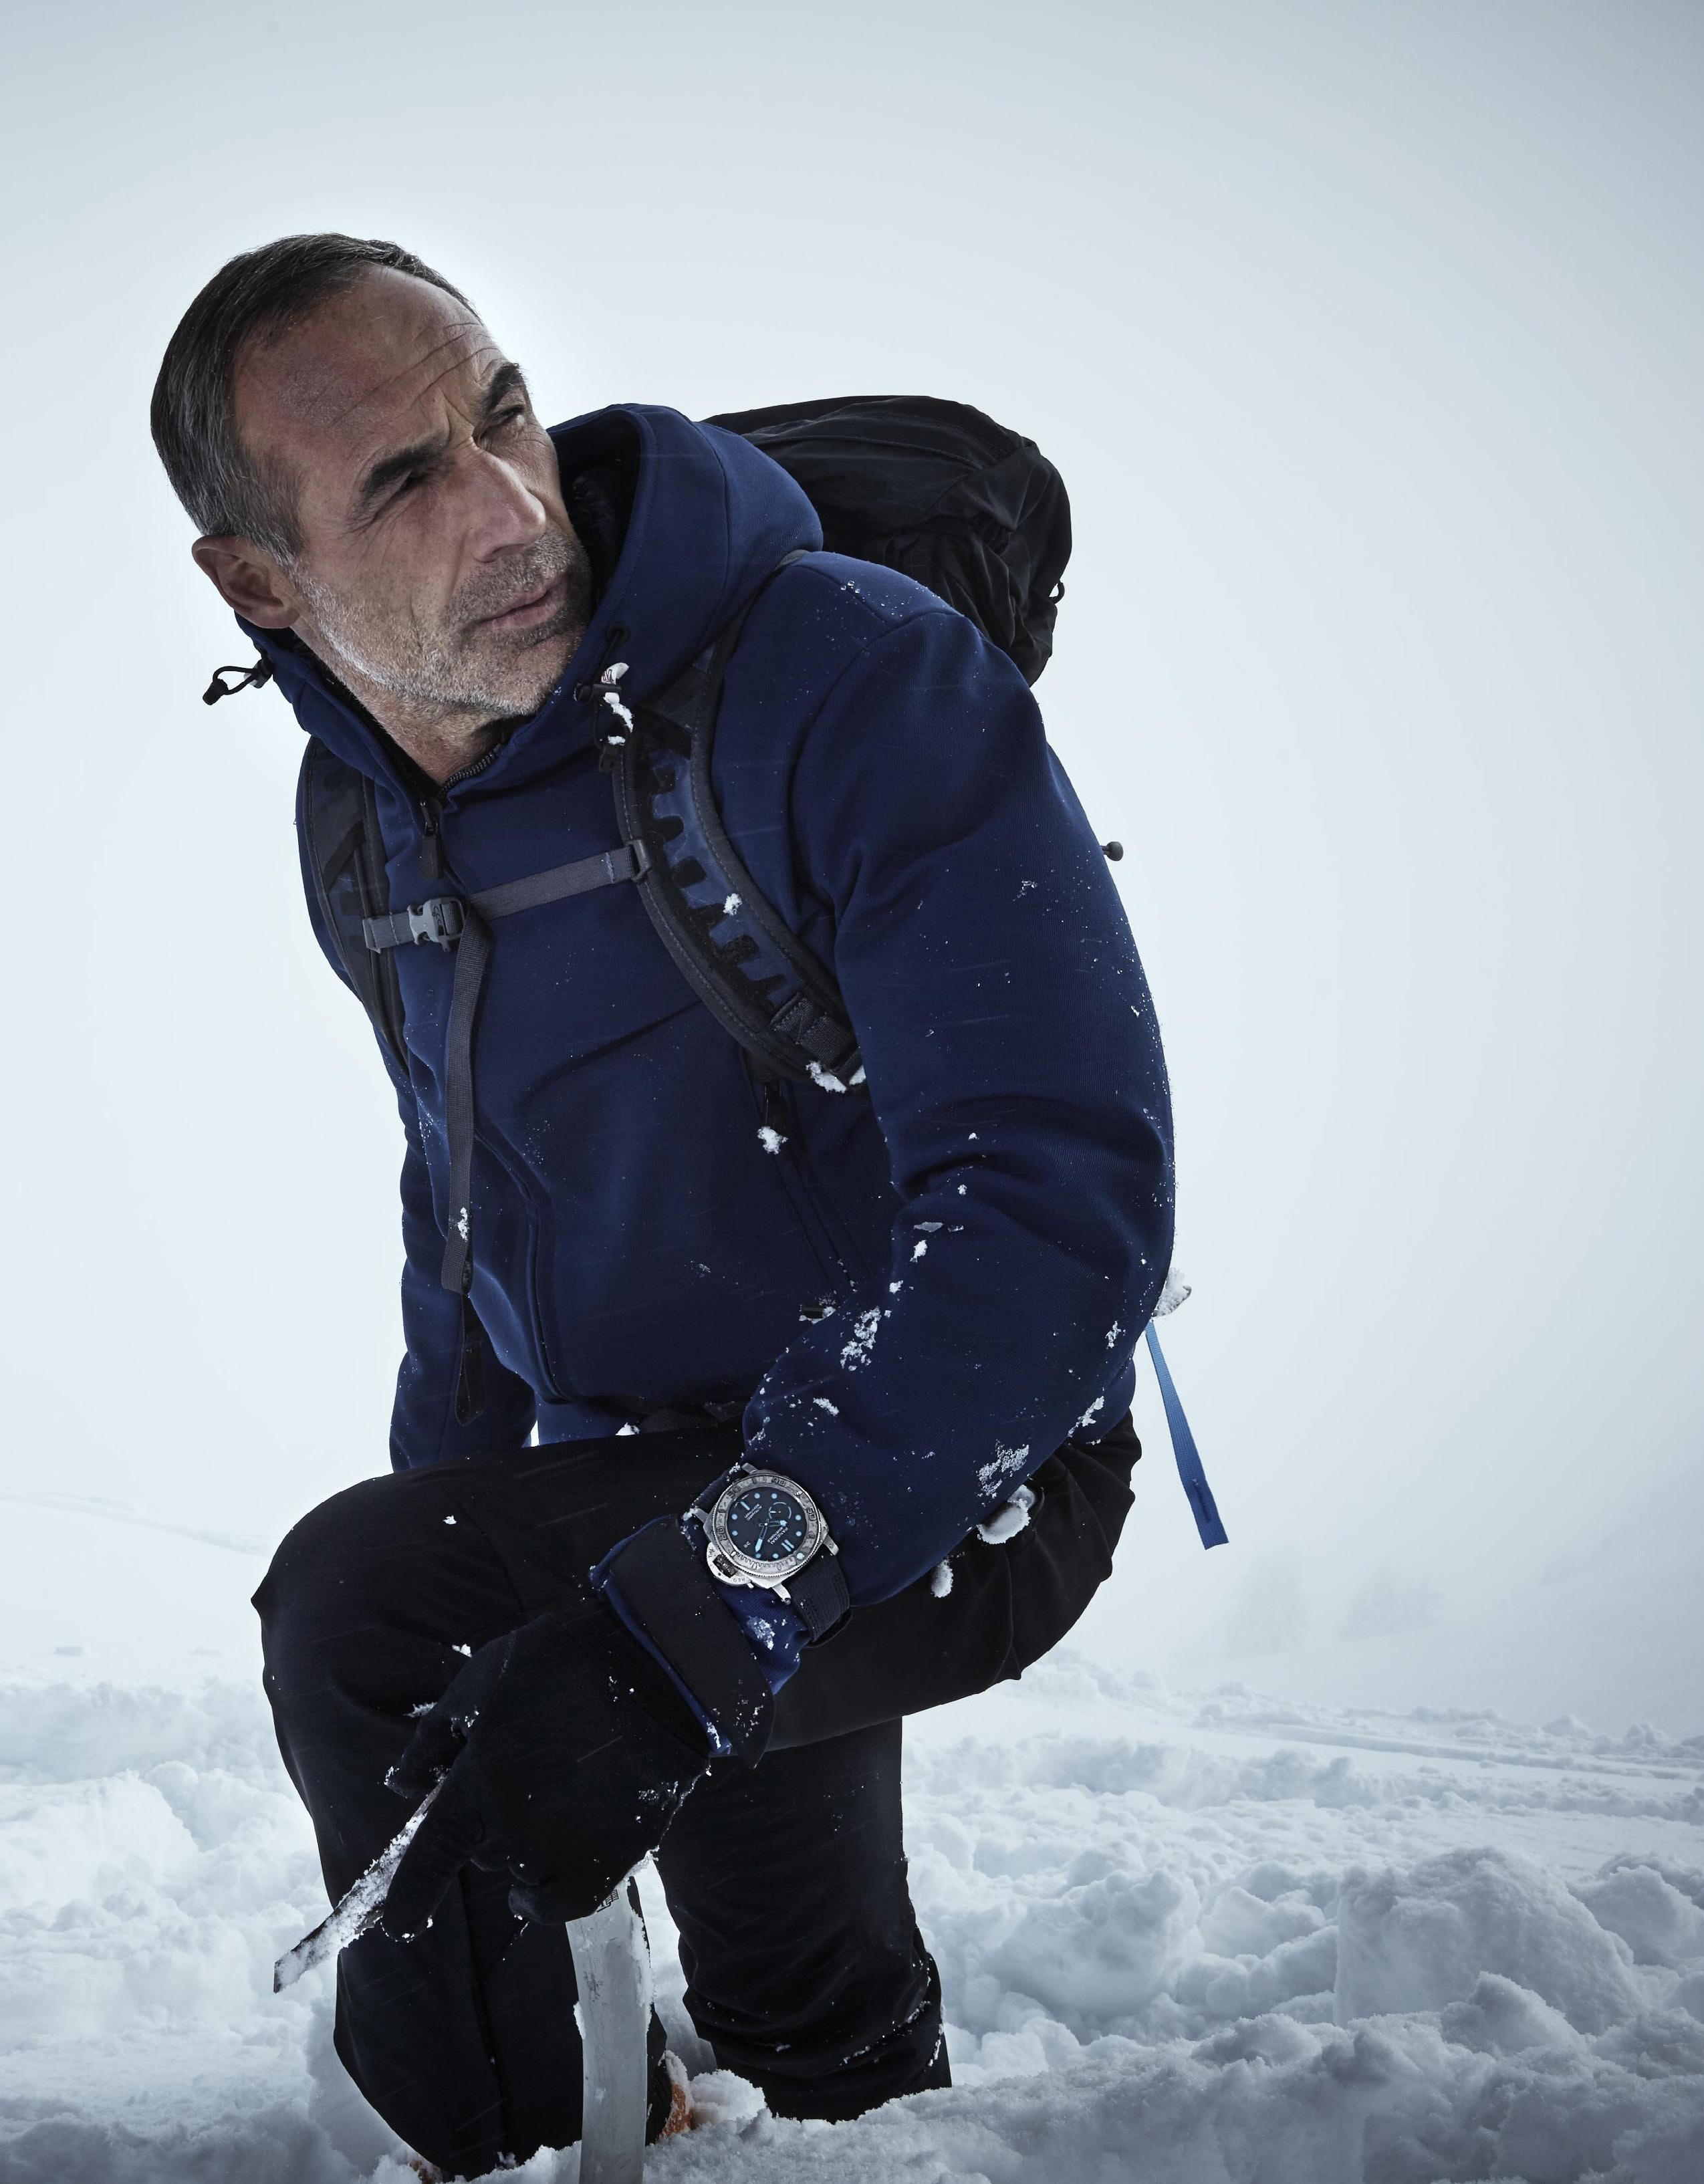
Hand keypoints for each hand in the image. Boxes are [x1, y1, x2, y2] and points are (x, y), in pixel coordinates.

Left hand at [381, 1598, 709, 1935]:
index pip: (430, 1861)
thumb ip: (434, 1739)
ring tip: (551, 1796)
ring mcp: (565, 1851)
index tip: (398, 1925)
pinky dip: (550, 1893)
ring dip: (521, 1847)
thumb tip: (402, 1785)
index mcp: (477, 1786)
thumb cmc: (558, 1665)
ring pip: (521, 1873)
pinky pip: (564, 1904)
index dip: (409, 1898)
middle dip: (484, 1824)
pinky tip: (552, 1864)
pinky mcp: (611, 1860)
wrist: (653, 1670)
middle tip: (516, 1774)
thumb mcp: (479, 1682)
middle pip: (480, 1854)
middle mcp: (514, 1831)